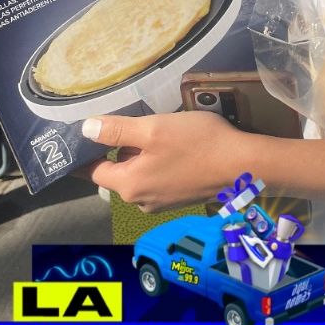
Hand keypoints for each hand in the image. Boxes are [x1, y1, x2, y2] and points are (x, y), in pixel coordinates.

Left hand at [80, 111, 251, 210]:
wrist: (243, 165)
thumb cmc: (195, 143)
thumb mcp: (153, 129)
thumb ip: (117, 131)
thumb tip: (84, 130)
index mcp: (129, 185)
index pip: (93, 170)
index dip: (86, 152)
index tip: (80, 136)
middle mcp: (141, 201)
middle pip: (118, 171)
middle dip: (120, 149)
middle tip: (129, 122)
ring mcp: (161, 203)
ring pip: (139, 174)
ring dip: (142, 155)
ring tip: (156, 131)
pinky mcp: (178, 198)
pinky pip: (157, 178)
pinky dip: (158, 163)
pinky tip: (174, 146)